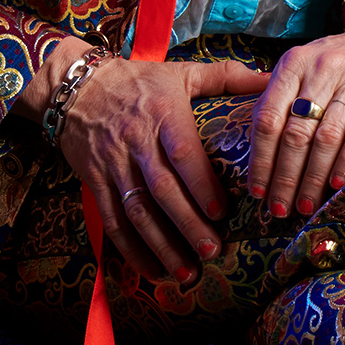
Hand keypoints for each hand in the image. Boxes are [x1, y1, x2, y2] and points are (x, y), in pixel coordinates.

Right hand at [55, 53, 268, 286]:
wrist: (75, 86)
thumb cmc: (136, 81)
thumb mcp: (181, 72)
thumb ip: (226, 77)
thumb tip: (269, 79)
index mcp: (163, 115)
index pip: (182, 153)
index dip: (201, 184)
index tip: (222, 212)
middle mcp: (137, 142)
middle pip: (162, 190)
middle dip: (188, 224)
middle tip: (212, 251)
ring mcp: (113, 164)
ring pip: (137, 211)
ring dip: (162, 245)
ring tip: (187, 272)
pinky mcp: (95, 181)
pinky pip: (112, 219)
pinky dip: (130, 248)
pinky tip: (151, 270)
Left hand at [248, 14, 344, 221]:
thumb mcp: (309, 66)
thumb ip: (285, 97)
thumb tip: (260, 151)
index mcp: (294, 64)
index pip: (267, 118)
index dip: (260, 159)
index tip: (256, 190)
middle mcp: (321, 68)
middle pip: (294, 133)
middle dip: (284, 178)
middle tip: (280, 208)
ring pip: (325, 136)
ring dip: (313, 178)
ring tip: (305, 204)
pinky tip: (337, 183)